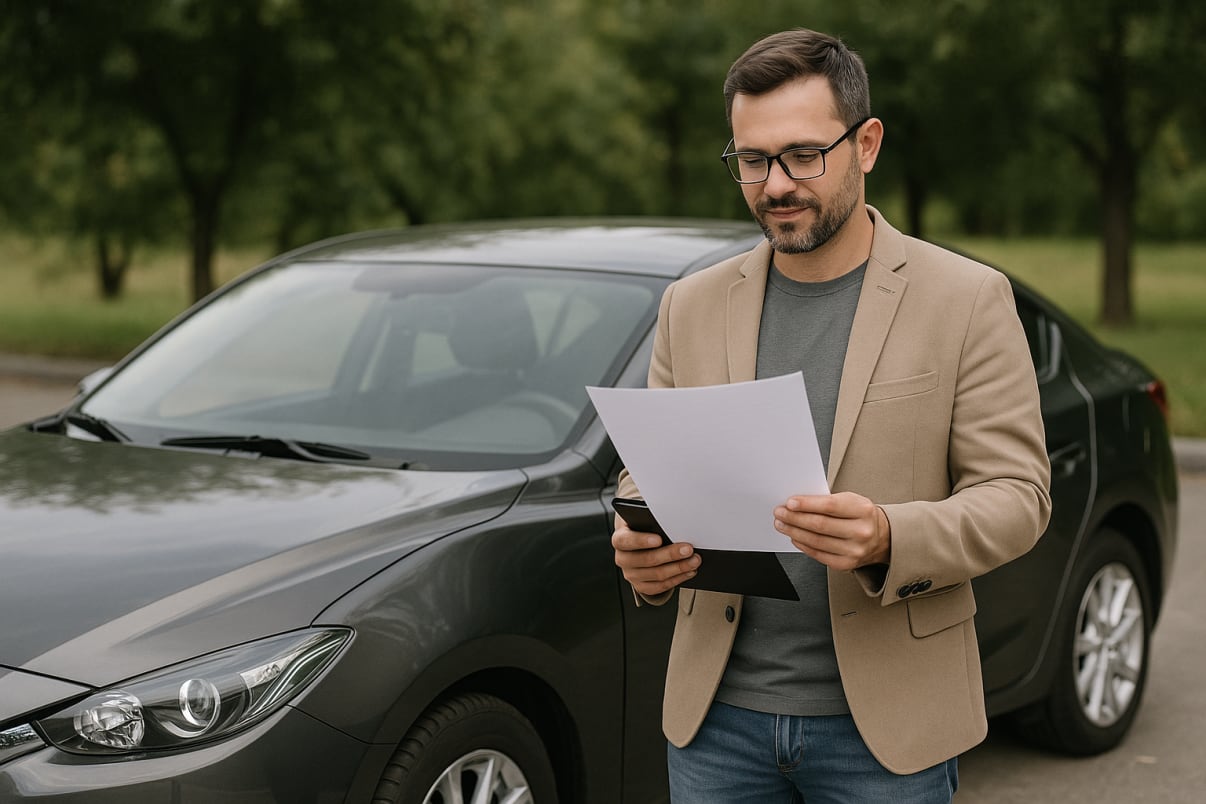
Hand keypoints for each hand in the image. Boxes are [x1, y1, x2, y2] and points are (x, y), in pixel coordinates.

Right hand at [612, 517, 699, 595]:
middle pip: (646, 560)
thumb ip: (653, 519)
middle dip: (670, 554)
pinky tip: (689, 571)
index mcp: (620, 539)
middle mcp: (623, 559)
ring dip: (678, 568)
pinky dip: (677, 579)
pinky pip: (660, 586)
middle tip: (688, 549)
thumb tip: (672, 520)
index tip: (659, 539)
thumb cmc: (644, 527)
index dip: (641, 540)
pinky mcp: (641, 586)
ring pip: (656, 575)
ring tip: (694, 560)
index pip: (626, 541)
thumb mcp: (644, 518)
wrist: (641, 542)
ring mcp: (631, 574)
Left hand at [773, 492, 890, 570]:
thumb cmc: (860, 515)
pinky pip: (818, 554)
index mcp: (863, 510)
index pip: (830, 506)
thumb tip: (796, 504)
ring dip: (794, 532)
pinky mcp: (846, 564)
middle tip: (780, 512)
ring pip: (816, 541)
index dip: (807, 504)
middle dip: (795, 518)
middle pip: (820, 525)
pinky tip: (794, 537)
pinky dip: (802, 545)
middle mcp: (861, 531)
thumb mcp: (851, 500)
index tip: (790, 502)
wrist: (881, 537)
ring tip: (782, 524)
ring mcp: (855, 550)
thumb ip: (826, 501)